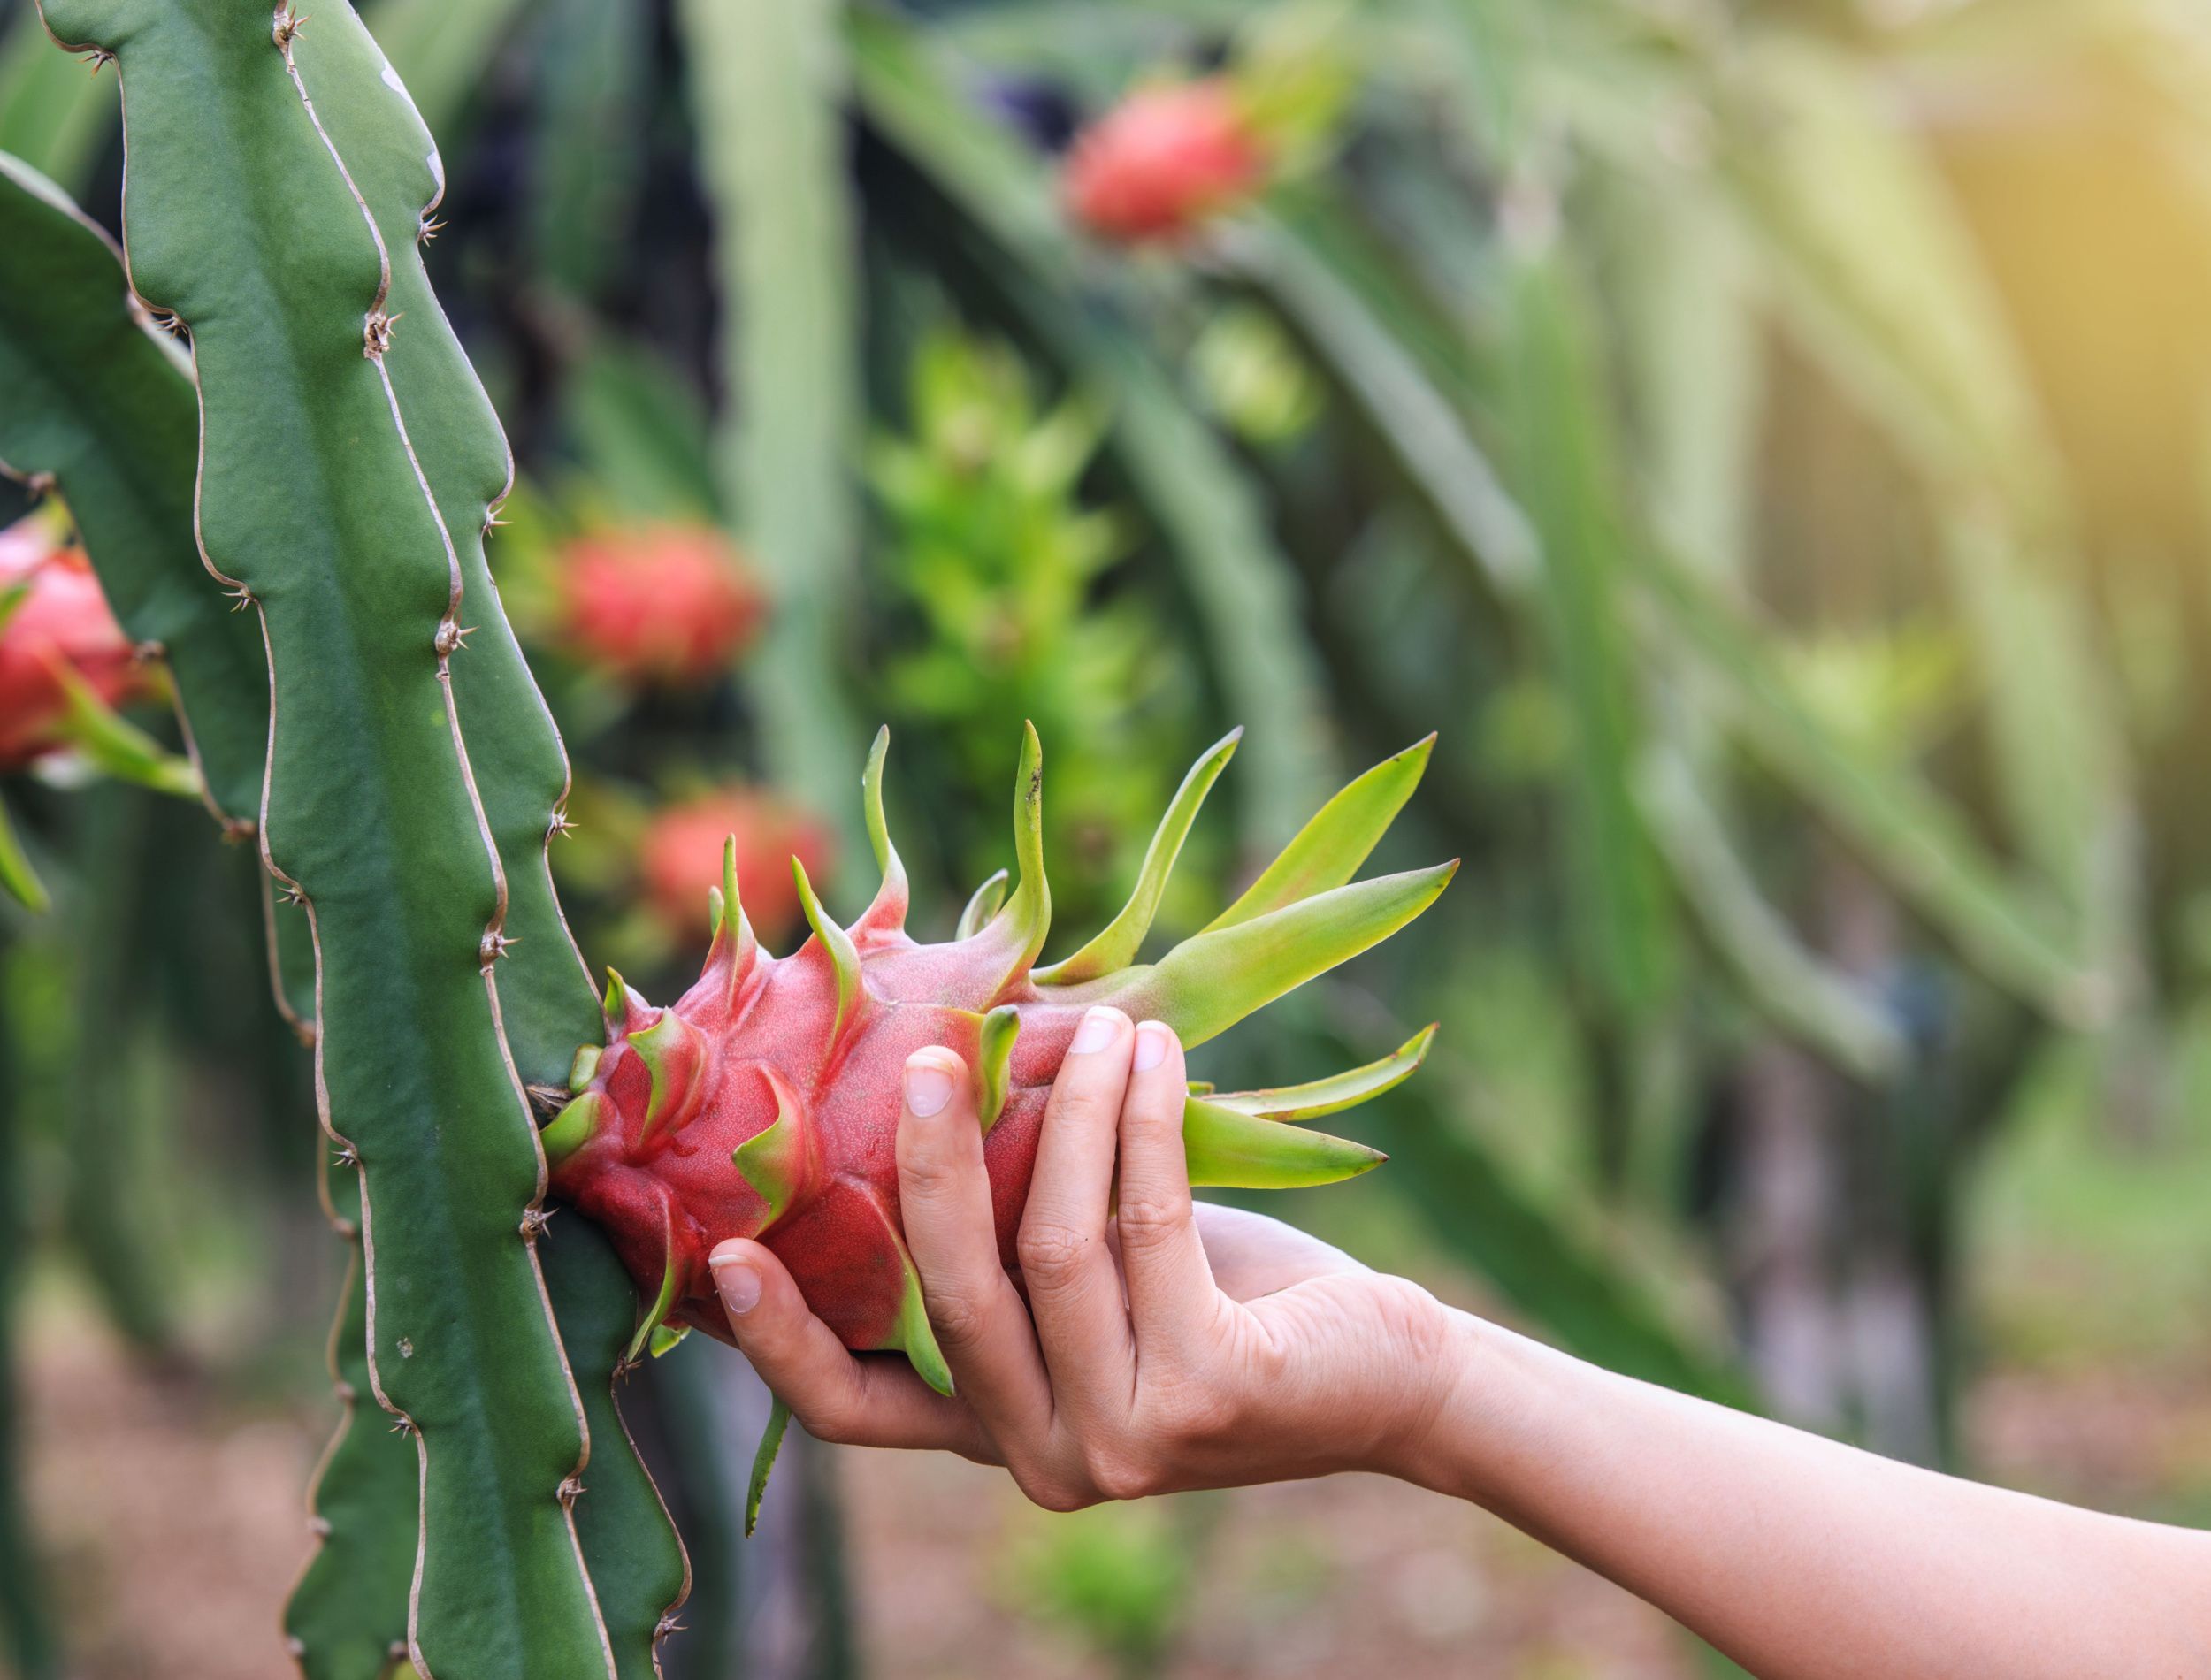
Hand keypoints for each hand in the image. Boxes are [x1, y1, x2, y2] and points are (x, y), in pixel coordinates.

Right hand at [706, 1007, 1455, 1508]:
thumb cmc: (1227, 1296)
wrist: (1387, 1371)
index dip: (781, 1342)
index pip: (858, 1411)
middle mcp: (1047, 1461)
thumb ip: (1013, 1230)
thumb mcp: (1103, 1272)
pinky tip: (1153, 1053)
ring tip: (1095, 1024)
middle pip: (948, 1297)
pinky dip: (1139, 1122)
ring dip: (1068, 1109)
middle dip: (930, 1159)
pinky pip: (1145, 1225)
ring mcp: (1125, 1442)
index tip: (723, 1255)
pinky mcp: (1206, 1397)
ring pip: (1051, 1244)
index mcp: (1000, 1433)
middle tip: (928, 1053)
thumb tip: (924, 1081)